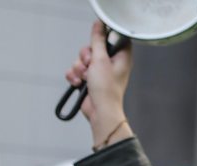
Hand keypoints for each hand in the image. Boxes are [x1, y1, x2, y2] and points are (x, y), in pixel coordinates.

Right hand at [65, 21, 133, 149]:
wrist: (99, 111)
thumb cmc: (105, 89)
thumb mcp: (100, 60)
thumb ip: (98, 41)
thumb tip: (99, 24)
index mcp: (121, 57)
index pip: (113, 38)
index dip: (102, 38)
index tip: (97, 45)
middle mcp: (111, 63)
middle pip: (92, 47)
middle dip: (85, 57)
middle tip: (89, 65)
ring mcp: (100, 72)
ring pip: (82, 59)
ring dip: (78, 68)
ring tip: (84, 78)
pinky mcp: (89, 79)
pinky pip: (76, 70)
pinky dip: (75, 76)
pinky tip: (79, 84)